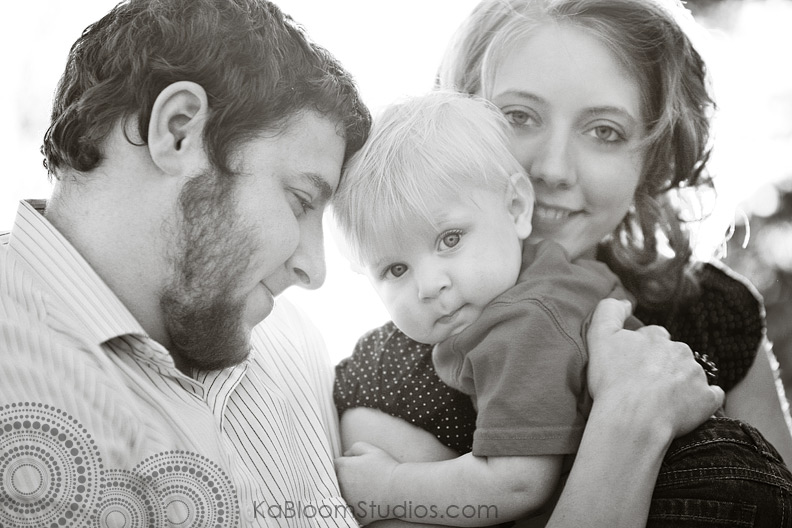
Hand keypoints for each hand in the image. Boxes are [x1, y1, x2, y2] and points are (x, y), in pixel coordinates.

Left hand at [335, 441, 398, 523]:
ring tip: (362, 489)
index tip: (352, 467)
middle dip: (342, 478)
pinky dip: (354, 505)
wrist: (399, 489)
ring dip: (346, 492)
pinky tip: (366, 500)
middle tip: (358, 479)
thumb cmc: (386, 467)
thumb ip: (354, 448)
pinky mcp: (353, 512)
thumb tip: (346, 454)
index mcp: (343, 467)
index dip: (343, 464)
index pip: (334, 465)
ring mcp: (346, 500)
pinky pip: (350, 509)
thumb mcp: (371, 450)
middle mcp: (340, 484)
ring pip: (340, 495)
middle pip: (335, 480)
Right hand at [586, 298, 723, 438]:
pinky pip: (711, 396)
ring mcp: (696, 375)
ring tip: (661, 401)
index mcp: (656, 336)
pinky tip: (686, 408)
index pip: (652, 337)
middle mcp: (680, 350)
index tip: (631, 368)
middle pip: (673, 355)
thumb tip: (627, 301)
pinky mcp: (707, 399)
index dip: (641, 352)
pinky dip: (702, 400)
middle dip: (662, 367)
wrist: (632, 417)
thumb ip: (609, 311)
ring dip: (680, 383)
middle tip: (644, 386)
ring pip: (690, 374)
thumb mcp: (599, 337)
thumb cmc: (613, 379)